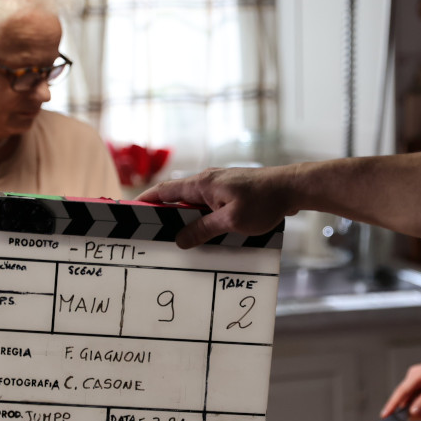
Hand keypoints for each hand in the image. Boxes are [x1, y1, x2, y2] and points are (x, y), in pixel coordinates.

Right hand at [139, 166, 298, 248]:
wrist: (291, 188)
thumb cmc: (264, 202)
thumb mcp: (231, 221)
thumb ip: (204, 229)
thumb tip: (180, 240)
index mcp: (202, 184)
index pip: (165, 191)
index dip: (146, 201)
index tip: (129, 210)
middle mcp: (207, 181)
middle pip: (176, 198)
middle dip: (162, 213)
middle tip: (149, 231)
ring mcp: (220, 185)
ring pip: (193, 203)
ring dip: (183, 217)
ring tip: (174, 237)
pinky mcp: (231, 191)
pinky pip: (207, 205)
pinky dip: (200, 217)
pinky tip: (203, 232)